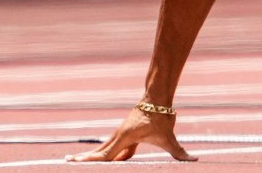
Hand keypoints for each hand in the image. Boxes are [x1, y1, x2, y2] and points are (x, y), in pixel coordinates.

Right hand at [66, 105, 194, 162]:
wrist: (158, 98)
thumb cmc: (162, 117)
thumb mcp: (169, 137)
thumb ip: (179, 151)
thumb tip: (194, 159)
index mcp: (125, 138)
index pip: (105, 154)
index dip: (91, 161)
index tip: (76, 163)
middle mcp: (120, 136)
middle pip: (100, 151)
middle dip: (84, 158)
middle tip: (66, 162)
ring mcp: (122, 135)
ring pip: (106, 149)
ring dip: (93, 156)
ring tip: (77, 161)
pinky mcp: (128, 135)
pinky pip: (116, 148)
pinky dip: (108, 154)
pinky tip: (107, 161)